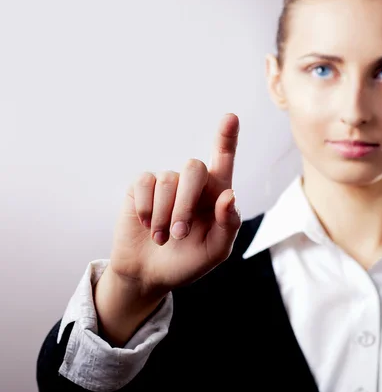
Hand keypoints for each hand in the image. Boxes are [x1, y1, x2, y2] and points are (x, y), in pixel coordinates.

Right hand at [107, 113, 241, 297]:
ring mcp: (166, 183)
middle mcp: (192, 184)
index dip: (226, 138)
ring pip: (168, 180)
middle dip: (186, 203)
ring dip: (165, 215)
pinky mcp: (140, 188)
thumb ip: (228, 224)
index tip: (231, 117)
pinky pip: (144, 184)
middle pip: (193, 168)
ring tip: (162, 238)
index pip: (223, 160)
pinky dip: (146, 210)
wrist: (150, 274)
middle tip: (179, 234)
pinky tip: (147, 226)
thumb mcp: (215, 250)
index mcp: (215, 194)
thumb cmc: (187, 261)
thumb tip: (230, 195)